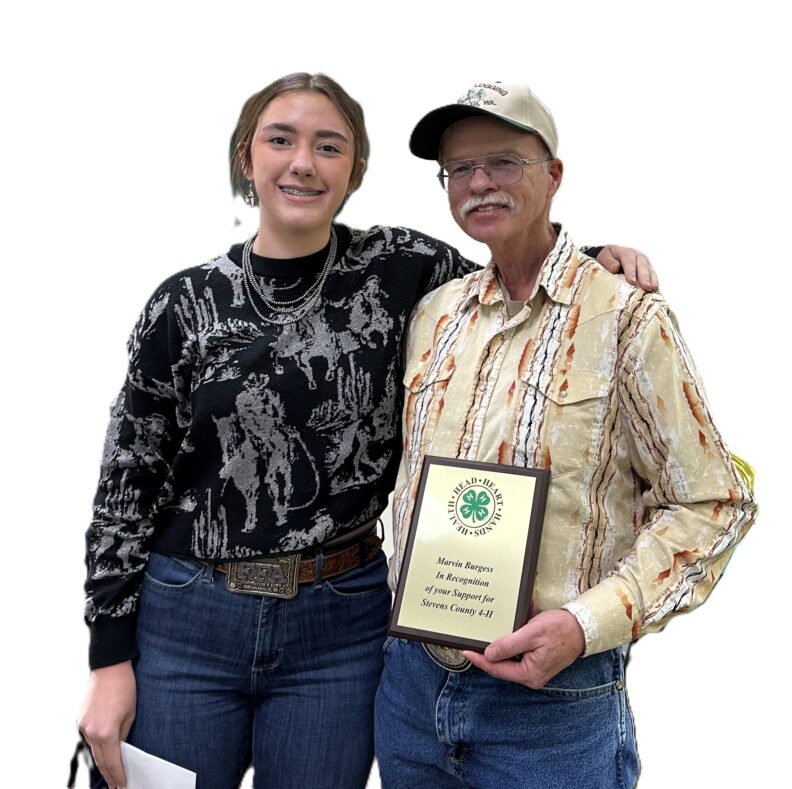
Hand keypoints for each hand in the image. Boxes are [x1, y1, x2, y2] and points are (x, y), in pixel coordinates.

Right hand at [78, 661, 135, 788]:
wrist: (109, 666)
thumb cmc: (125, 688)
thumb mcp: (131, 714)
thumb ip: (124, 735)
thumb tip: (121, 748)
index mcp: (106, 732)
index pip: (112, 762)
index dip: (118, 776)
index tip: (122, 785)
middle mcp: (90, 732)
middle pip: (100, 760)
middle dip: (108, 775)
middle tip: (115, 786)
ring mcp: (82, 726)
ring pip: (93, 749)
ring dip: (102, 760)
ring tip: (110, 773)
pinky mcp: (78, 719)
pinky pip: (88, 737)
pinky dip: (96, 745)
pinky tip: (103, 750)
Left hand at [463, 609, 584, 688]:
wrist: (582, 628)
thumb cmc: (559, 630)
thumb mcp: (531, 634)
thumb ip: (509, 645)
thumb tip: (489, 654)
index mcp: (529, 674)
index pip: (497, 669)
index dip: (479, 660)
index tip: (465, 651)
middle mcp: (531, 675)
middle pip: (501, 665)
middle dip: (488, 652)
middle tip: (472, 641)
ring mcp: (535, 668)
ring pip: (510, 657)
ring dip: (502, 643)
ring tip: (488, 632)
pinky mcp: (537, 659)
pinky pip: (519, 650)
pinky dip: (514, 638)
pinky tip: (512, 624)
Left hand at [596, 245, 657, 291]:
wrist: (612, 256)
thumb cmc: (607, 258)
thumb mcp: (604, 257)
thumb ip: (608, 262)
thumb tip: (615, 267)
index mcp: (626, 252)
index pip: (629, 262)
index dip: (631, 272)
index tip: (632, 282)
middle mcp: (637, 256)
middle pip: (643, 266)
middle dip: (645, 277)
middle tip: (646, 287)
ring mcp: (644, 262)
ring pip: (650, 270)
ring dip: (652, 280)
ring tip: (653, 289)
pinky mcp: (648, 269)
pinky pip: (653, 275)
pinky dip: (654, 282)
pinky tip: (655, 290)